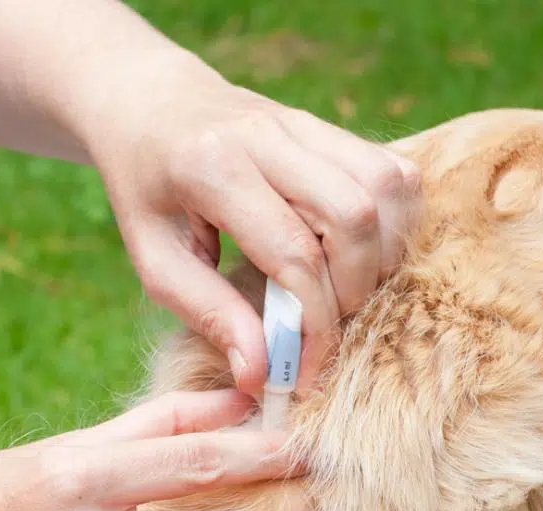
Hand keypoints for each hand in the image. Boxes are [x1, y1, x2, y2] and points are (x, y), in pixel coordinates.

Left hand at [74, 54, 421, 393]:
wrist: (150, 103)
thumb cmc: (147, 191)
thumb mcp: (155, 259)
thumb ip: (209, 314)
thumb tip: (260, 375)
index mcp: (212, 167)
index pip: (294, 253)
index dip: (313, 324)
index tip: (304, 370)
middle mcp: (267, 135)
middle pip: (354, 215)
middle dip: (354, 289)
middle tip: (326, 324)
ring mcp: (306, 123)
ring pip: (387, 188)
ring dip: (382, 254)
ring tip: (347, 289)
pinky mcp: (332, 127)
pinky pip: (394, 173)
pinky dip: (395, 223)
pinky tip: (363, 253)